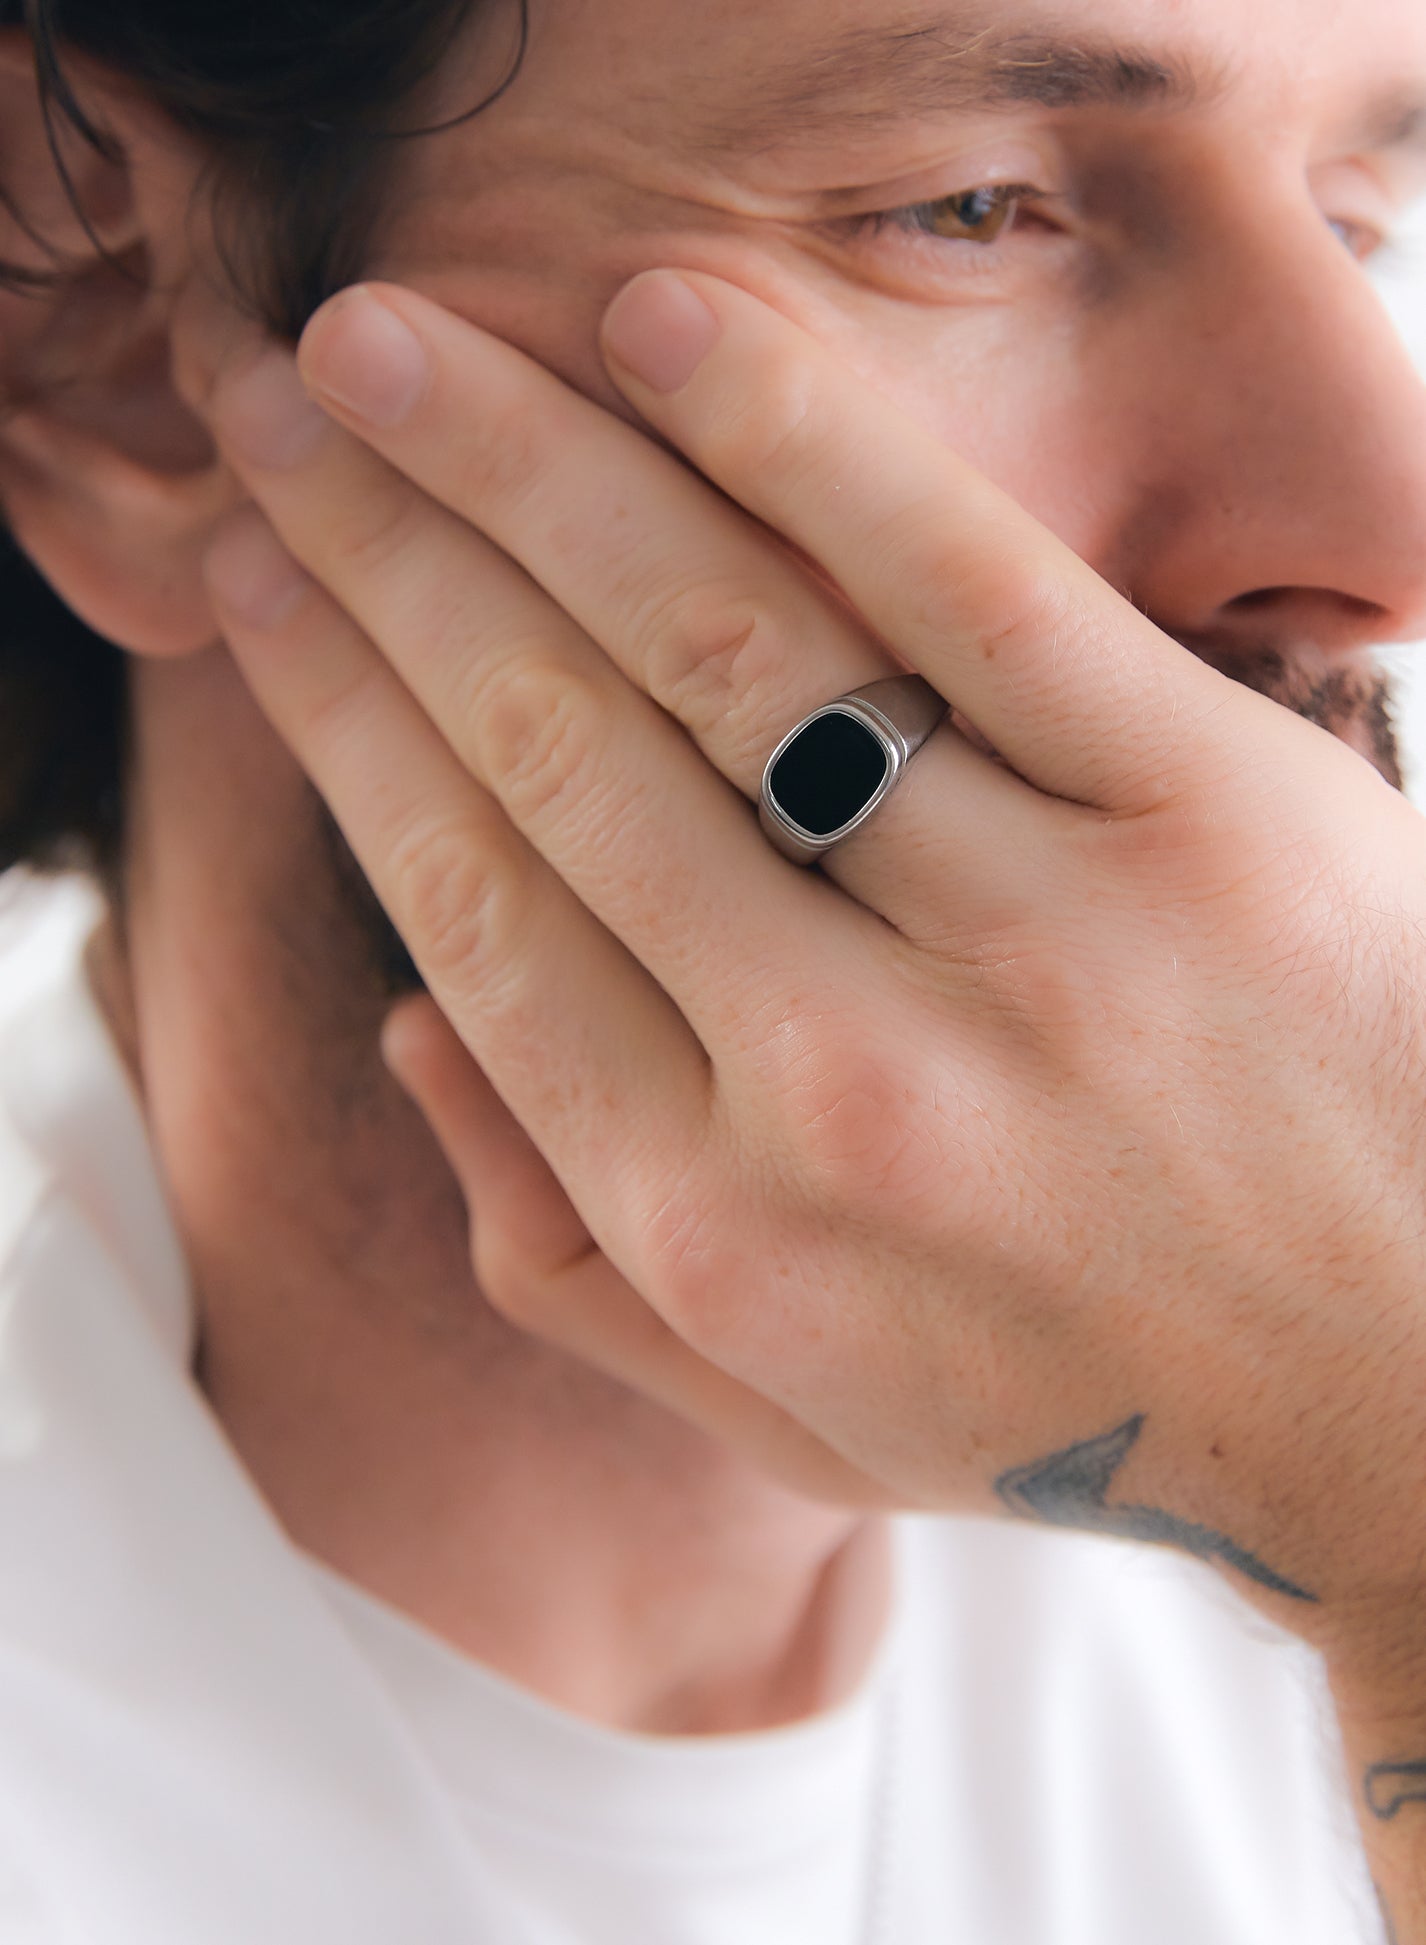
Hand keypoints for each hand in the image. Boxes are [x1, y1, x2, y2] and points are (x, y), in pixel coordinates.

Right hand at [196, 271, 1425, 1665]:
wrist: (1423, 1402)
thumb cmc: (1087, 1397)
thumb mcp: (794, 1415)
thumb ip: (560, 1257)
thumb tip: (407, 1022)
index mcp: (716, 1223)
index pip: (469, 904)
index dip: (342, 715)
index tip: (269, 584)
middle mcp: (840, 1085)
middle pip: (552, 744)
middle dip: (384, 548)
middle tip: (288, 407)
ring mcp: (1033, 940)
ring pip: (718, 645)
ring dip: (524, 464)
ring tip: (396, 342)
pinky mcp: (1207, 818)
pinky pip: (967, 588)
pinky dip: (801, 439)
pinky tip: (665, 322)